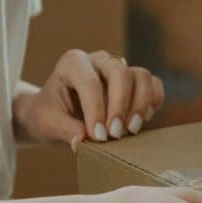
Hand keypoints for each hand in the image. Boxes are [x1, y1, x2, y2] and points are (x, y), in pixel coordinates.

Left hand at [14, 49, 164, 150]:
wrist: (56, 113)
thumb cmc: (49, 114)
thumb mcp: (48, 123)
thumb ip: (65, 130)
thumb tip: (83, 141)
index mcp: (73, 63)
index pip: (90, 82)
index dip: (96, 110)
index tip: (98, 137)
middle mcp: (98, 61)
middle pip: (121, 72)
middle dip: (121, 105)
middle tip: (115, 134)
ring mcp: (119, 69)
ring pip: (142, 76)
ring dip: (140, 105)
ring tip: (130, 130)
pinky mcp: (134, 82)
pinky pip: (153, 85)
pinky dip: (153, 103)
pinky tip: (140, 121)